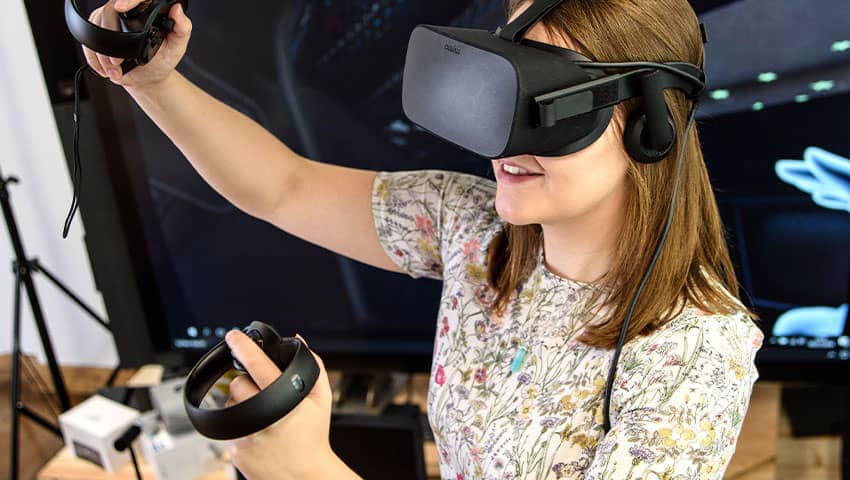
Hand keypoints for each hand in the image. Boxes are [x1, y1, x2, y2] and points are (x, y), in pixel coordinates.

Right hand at [81, 0, 191, 88]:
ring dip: (102, 52)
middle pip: (110, 11)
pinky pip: (87, 38)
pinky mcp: (99, 29)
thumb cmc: (163, 60)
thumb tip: (177, 9)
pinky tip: (106, 69)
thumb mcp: (177, 46)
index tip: (121, 7)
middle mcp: (128, 11)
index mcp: (147, 10)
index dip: (128, 0)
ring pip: (96, 25)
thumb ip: (182, 28)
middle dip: (111, 36)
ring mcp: (111, 19)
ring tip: (116, 70)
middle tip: (118, 61)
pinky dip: (94, 58)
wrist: (149, 77)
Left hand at [224, 331, 357, 478]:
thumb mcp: (322, 400)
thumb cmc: (313, 437)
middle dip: (247, 383)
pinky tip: (258, 433)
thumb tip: (299, 341)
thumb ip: (313, 366)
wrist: (305, 476)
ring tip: (262, 416)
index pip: (257, 365)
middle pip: (237, 383)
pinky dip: (239, 426)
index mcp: (282, 401)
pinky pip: (228, 427)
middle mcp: (262, 417)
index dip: (243, 346)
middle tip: (263, 394)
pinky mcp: (234, 450)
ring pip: (229, 404)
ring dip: (241, 404)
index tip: (233, 336)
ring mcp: (246, 435)